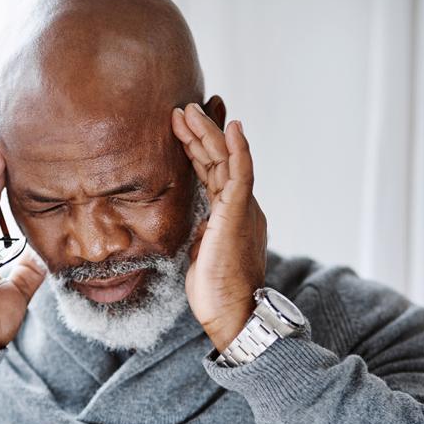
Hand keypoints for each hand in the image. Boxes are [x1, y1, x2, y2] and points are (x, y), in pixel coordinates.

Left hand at [171, 103, 266, 351]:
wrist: (232, 313)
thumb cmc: (216, 291)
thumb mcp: (201, 253)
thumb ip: (201, 233)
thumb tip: (195, 226)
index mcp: (229, 214)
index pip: (212, 174)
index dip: (197, 151)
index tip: (180, 130)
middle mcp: (240, 206)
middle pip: (218, 160)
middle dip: (199, 134)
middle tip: (181, 110)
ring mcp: (242, 208)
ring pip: (227, 160)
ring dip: (208, 133)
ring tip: (189, 110)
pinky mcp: (240, 214)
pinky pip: (241, 174)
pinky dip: (238, 149)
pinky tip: (231, 126)